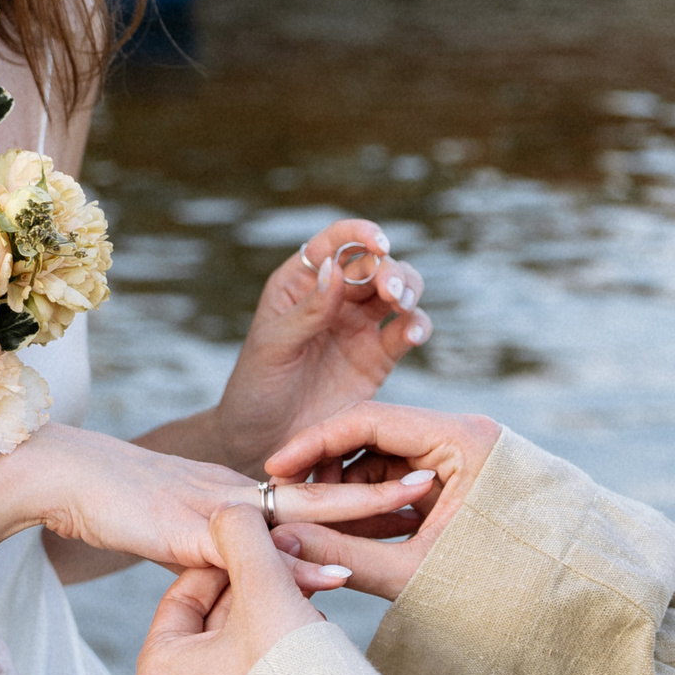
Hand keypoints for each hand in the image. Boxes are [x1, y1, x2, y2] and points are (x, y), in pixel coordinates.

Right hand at [6, 422, 434, 580]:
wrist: (54, 478)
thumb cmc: (109, 505)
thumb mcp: (176, 531)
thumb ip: (217, 550)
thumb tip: (248, 578)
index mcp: (239, 492)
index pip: (313, 487)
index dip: (362, 488)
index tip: (415, 490)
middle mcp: (237, 489)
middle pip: (324, 486)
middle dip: (383, 486)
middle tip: (440, 482)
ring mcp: (214, 505)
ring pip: (300, 507)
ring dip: (358, 511)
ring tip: (414, 510)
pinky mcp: (188, 529)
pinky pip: (253, 548)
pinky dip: (296, 563)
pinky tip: (332, 573)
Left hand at [135, 507, 326, 674]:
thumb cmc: (291, 672)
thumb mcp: (262, 587)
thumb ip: (242, 537)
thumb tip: (229, 508)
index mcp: (157, 673)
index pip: (186, 592)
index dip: (229, 558)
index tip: (264, 543)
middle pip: (214, 619)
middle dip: (256, 589)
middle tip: (295, 568)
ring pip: (239, 646)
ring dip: (273, 615)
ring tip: (309, 601)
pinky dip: (282, 651)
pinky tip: (314, 637)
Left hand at [209, 219, 430, 473]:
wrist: (266, 441)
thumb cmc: (256, 389)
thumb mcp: (274, 347)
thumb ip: (308, 311)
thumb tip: (337, 267)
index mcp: (302, 283)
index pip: (334, 243)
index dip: (360, 234)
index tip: (379, 242)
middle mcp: (335, 298)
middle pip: (375, 264)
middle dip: (389, 270)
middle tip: (390, 293)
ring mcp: (360, 326)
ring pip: (399, 290)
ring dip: (409, 290)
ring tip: (403, 307)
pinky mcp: (379, 356)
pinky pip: (407, 331)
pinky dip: (418, 326)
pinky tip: (414, 335)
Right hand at [259, 404, 501, 602]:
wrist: (562, 609)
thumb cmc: (501, 589)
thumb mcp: (414, 572)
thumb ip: (345, 553)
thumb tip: (281, 540)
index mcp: (463, 439)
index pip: (371, 419)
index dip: (315, 442)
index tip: (275, 468)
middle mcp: (463, 436)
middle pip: (374, 436)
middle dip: (328, 469)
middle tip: (287, 501)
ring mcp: (462, 457)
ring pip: (384, 461)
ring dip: (348, 490)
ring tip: (314, 526)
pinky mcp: (459, 481)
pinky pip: (402, 482)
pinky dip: (371, 504)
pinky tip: (346, 533)